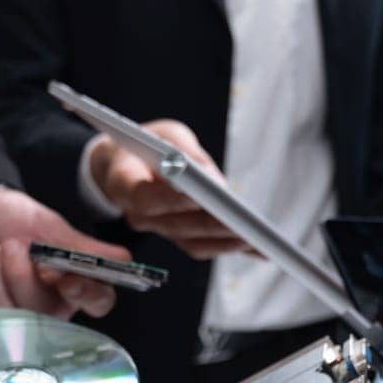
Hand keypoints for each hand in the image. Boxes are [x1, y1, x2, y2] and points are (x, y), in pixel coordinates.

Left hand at [0, 185, 131, 318]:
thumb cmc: (13, 220)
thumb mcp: (50, 227)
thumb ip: (83, 248)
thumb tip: (125, 261)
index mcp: (76, 284)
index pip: (97, 302)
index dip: (86, 294)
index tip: (67, 278)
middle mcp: (52, 307)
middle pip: (45, 311)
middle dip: (22, 275)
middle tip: (11, 244)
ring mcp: (17, 319)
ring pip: (11, 314)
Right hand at [89, 121, 246, 258]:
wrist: (129, 165)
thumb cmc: (149, 145)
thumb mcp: (165, 134)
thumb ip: (183, 150)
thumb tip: (209, 177)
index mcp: (124, 183)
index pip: (146, 199)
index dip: (173, 201)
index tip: (202, 198)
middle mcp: (138, 214)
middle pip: (176, 225)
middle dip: (212, 225)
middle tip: (244, 224)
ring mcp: (159, 229)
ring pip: (192, 242)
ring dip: (226, 241)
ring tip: (258, 239)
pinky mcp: (178, 237)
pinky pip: (203, 246)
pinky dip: (230, 246)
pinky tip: (257, 248)